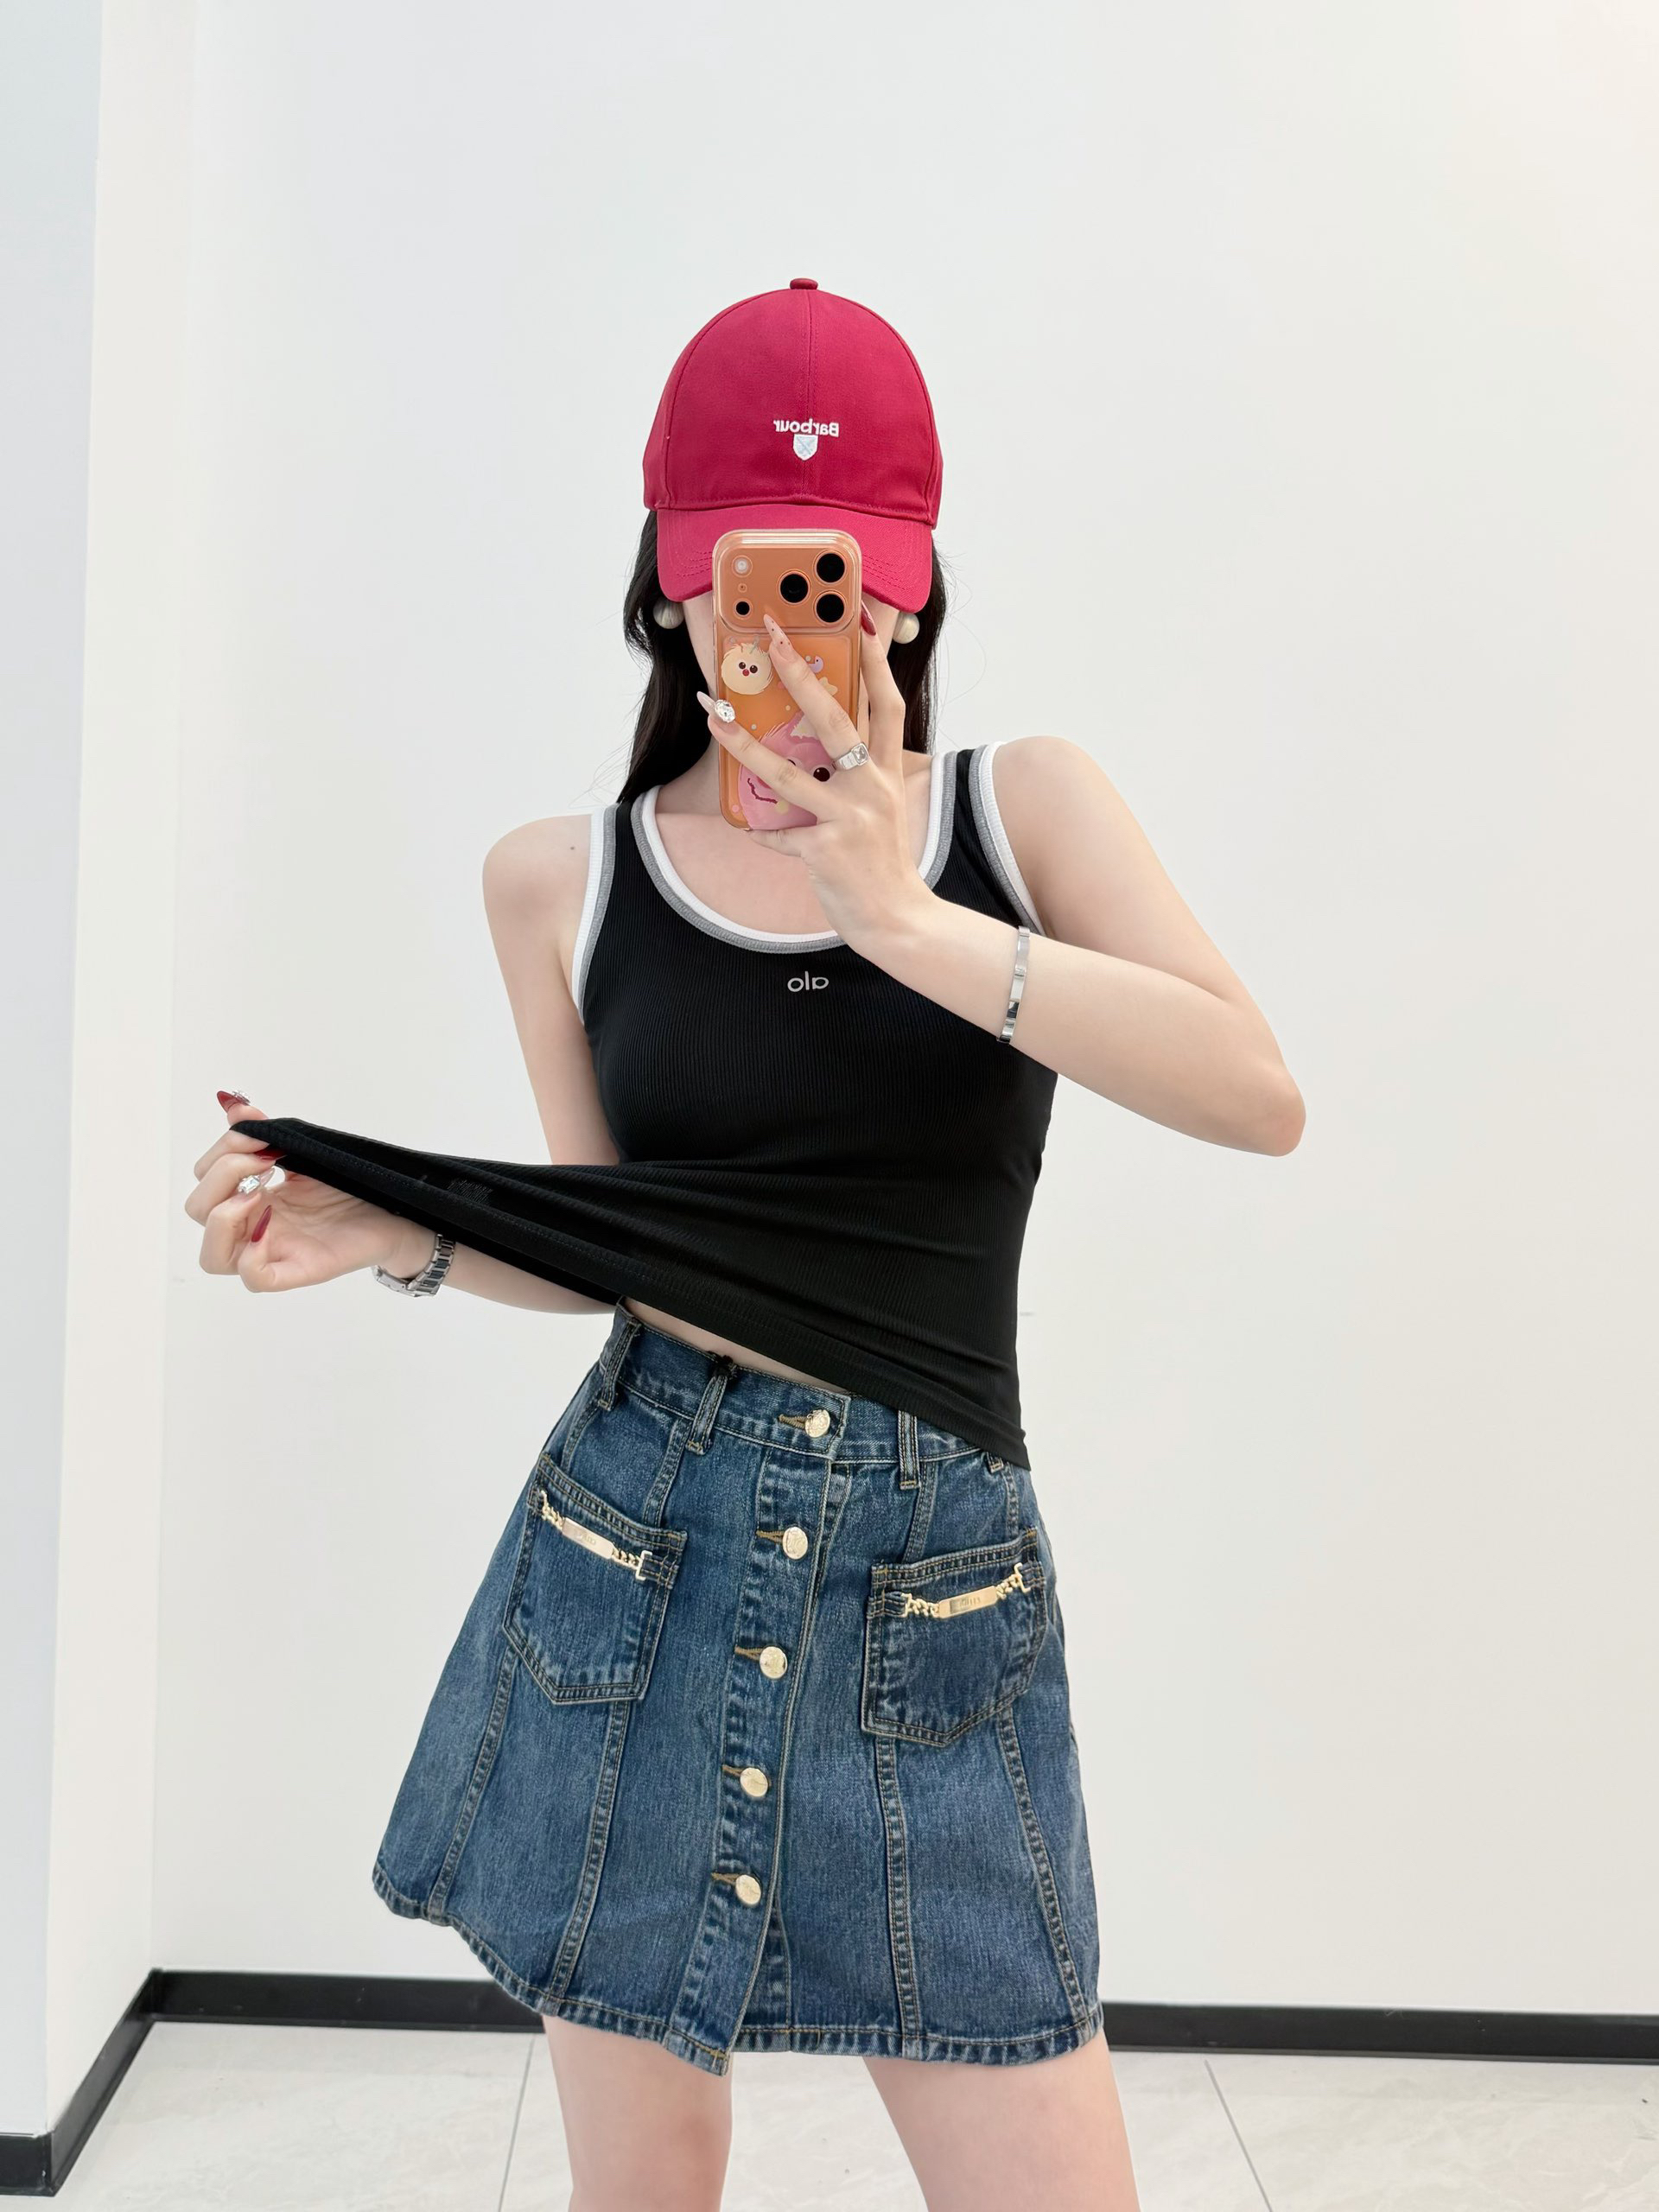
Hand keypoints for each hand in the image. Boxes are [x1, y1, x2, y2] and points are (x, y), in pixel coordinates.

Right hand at [186, 1090, 431, 1292]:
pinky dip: (251, 1257)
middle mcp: (254, 1226)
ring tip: (260, 1194)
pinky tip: (270, 1228)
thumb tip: (232, 1104)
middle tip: (266, 1161)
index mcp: (251, 1197)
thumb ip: (267, 1132)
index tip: (260, 1136)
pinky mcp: (298, 1271)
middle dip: (221, 1175)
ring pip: (211, 1257)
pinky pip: (255, 1278)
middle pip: (197, 1211)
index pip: (203, 1180)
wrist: (397, 1208)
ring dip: (223, 1217)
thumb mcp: (305, 1150)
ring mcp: (273, 1251)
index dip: (220, 1153)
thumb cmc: (352, 1184)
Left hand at [695, 602, 936, 950]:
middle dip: (800, 673)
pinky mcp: (825, 850)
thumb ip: (856, 779)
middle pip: (833, 718)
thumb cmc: (883, 865)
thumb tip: (813, 755)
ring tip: (712, 718)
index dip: (875, 662)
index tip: (859, 621)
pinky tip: (748, 828)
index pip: (887, 704)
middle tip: (772, 637)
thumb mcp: (881, 812)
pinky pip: (779, 835)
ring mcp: (848, 818)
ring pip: (788, 773)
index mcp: (885, 772)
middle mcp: (870, 788)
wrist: (900, 921)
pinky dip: (762, 832)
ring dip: (744, 745)